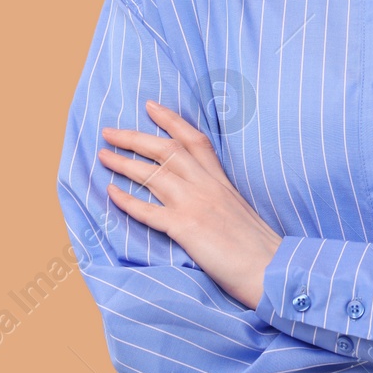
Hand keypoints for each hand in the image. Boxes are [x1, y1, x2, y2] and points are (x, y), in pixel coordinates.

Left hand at [99, 101, 282, 310]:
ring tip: (103, 156)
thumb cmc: (257, 244)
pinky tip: (111, 193)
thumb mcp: (239, 207)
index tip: (149, 106)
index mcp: (220, 179)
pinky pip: (149, 211)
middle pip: (165, 150)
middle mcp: (206, 185)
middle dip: (134, 137)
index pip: (194, 139)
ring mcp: (195, 204)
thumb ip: (218, 195)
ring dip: (124, 163)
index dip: (170, 120)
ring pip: (153, 174)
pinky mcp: (186, 228)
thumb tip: (201, 194)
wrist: (270, 266)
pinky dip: (127, 201)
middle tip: (109, 131)